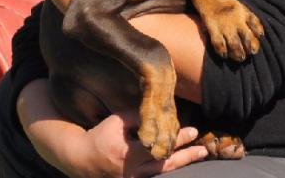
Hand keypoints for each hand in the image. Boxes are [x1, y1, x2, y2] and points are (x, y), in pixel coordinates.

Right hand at [70, 111, 207, 177]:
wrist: (82, 159)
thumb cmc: (100, 136)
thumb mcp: (115, 121)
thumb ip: (136, 116)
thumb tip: (157, 113)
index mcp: (127, 153)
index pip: (158, 145)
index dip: (177, 138)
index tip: (192, 131)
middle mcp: (132, 170)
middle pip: (165, 164)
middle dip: (186, 156)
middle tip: (202, 149)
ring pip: (163, 172)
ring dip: (182, 163)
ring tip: (198, 155)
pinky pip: (155, 176)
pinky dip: (168, 169)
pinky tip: (181, 163)